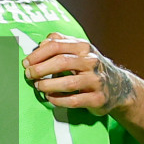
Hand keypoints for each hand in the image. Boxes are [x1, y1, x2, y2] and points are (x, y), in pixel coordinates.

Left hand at [21, 33, 135, 115]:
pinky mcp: (97, 99)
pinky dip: (58, 100)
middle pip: (61, 62)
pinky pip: (74, 101)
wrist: (118, 86)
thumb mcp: (79, 50)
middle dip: (40, 69)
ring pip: (68, 83)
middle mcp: (91, 62)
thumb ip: (60, 42)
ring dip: (48, 85)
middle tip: (28, 75)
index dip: (38, 54)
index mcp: (84, 47)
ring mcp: (96, 81)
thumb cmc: (89, 67)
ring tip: (38, 86)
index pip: (56, 45)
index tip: (26, 62)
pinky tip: (50, 98)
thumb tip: (40, 44)